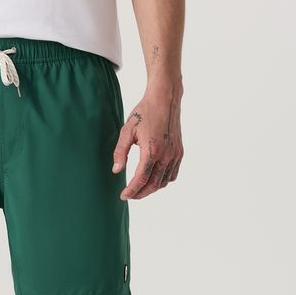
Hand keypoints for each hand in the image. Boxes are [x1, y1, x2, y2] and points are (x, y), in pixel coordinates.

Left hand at [112, 85, 183, 199]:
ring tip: (139, 189)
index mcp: (152, 150)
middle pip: (153, 184)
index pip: (141, 179)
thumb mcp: (127, 131)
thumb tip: (116, 171)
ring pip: (164, 182)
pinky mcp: (179, 152)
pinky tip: (153, 179)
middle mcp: (166, 155)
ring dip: (151, 188)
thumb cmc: (144, 112)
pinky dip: (163, 181)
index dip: (131, 190)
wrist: (164, 98)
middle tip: (129, 195)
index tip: (123, 196)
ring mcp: (175, 154)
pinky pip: (172, 174)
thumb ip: (120, 152)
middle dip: (140, 193)